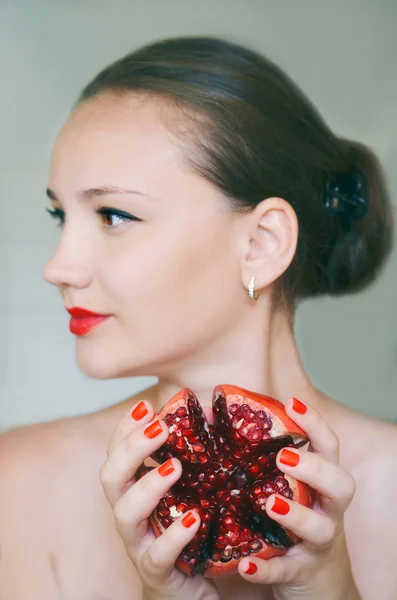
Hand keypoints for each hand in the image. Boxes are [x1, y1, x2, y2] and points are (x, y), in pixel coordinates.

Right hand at [99, 400, 218, 599]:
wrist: (191, 588)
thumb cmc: (191, 527)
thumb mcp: (192, 485)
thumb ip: (196, 450)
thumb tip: (210, 411)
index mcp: (135, 487)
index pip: (116, 452)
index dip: (125, 428)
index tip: (146, 407)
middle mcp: (130, 512)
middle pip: (111, 476)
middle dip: (131, 448)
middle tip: (160, 428)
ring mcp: (140, 542)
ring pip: (125, 513)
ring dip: (148, 485)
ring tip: (174, 466)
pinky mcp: (157, 570)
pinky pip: (157, 554)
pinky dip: (174, 535)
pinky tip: (194, 516)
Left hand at [236, 397, 359, 599]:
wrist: (312, 580)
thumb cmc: (288, 517)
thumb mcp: (279, 485)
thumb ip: (253, 453)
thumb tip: (205, 414)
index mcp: (321, 482)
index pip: (329, 446)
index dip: (315, 424)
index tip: (291, 403)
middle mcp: (326, 509)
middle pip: (340, 485)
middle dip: (315, 468)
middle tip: (284, 457)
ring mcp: (317, 543)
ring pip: (320, 529)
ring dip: (297, 516)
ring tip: (270, 503)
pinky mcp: (300, 572)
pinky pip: (286, 572)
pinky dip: (267, 569)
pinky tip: (245, 565)